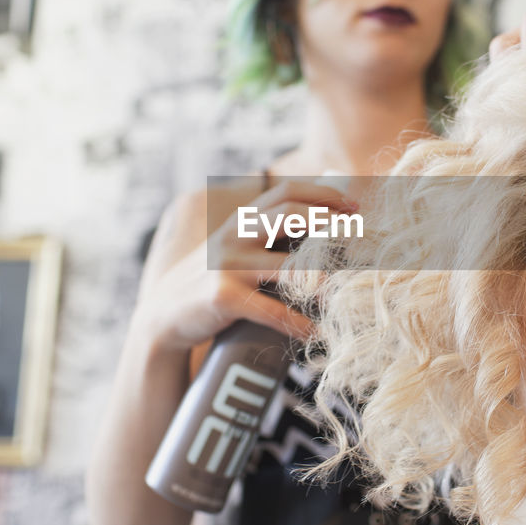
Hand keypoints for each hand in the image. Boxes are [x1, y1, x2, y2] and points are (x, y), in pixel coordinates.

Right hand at [130, 180, 358, 364]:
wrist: (163, 317)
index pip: (286, 191)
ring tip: (349, 294)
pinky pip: (273, 310)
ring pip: (289, 265)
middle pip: (290, 215)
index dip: (323, 194)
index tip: (355, 207)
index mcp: (241, 221)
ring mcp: (227, 265)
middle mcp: (234, 235)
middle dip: (331, 223)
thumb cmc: (211, 284)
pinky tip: (318, 333)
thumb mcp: (233, 250)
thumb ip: (265, 238)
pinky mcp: (223, 297)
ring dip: (325, 281)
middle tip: (362, 239)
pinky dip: (299, 323)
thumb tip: (322, 231)